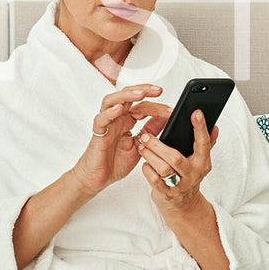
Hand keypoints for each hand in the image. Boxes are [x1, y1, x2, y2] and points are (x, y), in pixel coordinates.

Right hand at [67, 84, 164, 198]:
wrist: (98, 179)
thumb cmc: (114, 164)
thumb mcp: (140, 146)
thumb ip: (151, 131)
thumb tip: (165, 117)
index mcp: (127, 121)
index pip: (142, 106)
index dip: (156, 106)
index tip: (170, 110)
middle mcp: (116, 119)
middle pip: (127, 96)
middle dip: (143, 90)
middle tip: (158, 91)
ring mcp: (106, 124)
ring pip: (112, 101)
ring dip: (127, 95)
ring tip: (140, 94)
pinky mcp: (98, 134)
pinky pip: (101, 119)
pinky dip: (109, 112)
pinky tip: (119, 109)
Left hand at [136, 108, 220, 214]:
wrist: (184, 206)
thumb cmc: (188, 177)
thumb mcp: (199, 161)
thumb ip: (207, 143)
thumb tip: (215, 126)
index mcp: (203, 162)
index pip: (203, 143)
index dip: (200, 128)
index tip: (195, 113)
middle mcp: (193, 174)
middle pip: (175, 158)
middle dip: (158, 145)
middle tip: (146, 135)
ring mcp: (180, 185)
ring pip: (163, 168)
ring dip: (150, 155)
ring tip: (142, 146)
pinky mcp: (167, 194)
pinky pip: (154, 179)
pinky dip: (147, 169)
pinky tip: (145, 163)